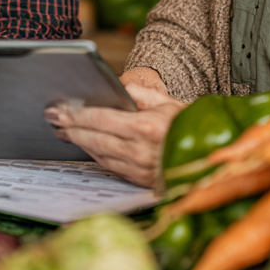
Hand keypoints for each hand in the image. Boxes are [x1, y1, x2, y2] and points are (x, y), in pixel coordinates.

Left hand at [44, 81, 185, 187]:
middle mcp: (142, 152)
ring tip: (66, 132)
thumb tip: (116, 86)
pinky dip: (97, 156)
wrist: (214, 155)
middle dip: (71, 129)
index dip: (76, 116)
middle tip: (54, 120)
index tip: (59, 111)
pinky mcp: (142, 183)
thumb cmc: (191, 125)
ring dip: (80, 144)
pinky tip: (88, 147)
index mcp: (147, 128)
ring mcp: (141, 170)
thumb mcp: (169, 102)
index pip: (101, 120)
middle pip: (94, 140)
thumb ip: (140, 92)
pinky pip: (112, 168)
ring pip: (100, 156)